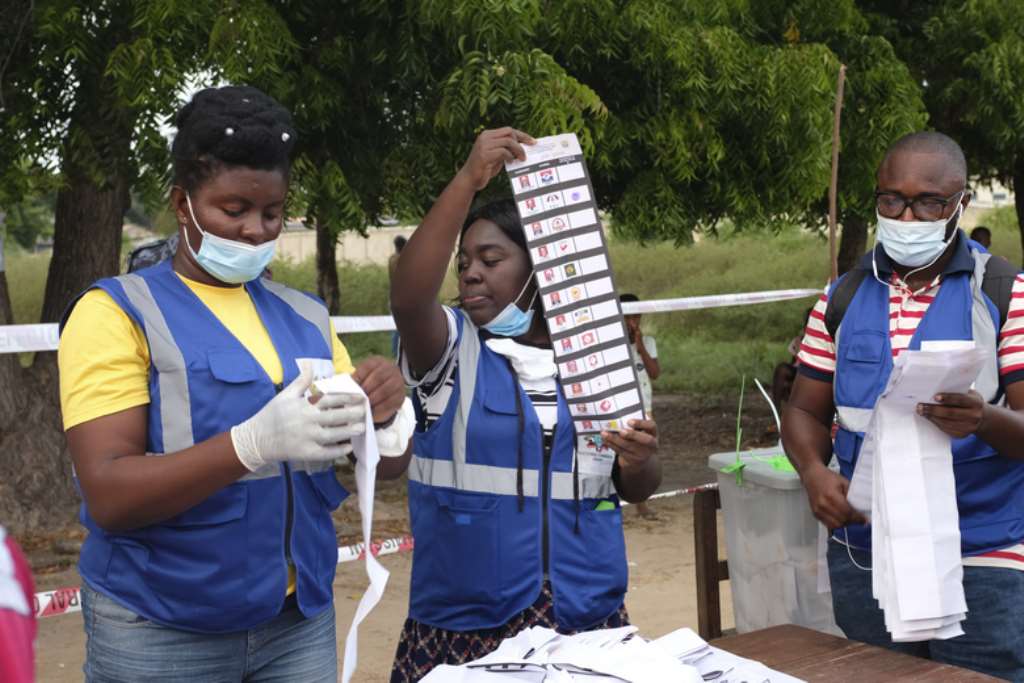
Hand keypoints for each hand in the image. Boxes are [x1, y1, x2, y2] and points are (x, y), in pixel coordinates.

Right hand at [231, 365, 365, 471]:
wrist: (256, 439)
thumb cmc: (272, 415)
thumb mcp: (285, 395)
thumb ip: (301, 381)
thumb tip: (310, 364)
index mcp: (304, 405)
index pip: (330, 399)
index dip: (347, 397)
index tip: (360, 397)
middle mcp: (307, 421)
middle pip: (335, 416)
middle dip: (352, 413)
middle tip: (365, 411)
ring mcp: (307, 438)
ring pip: (333, 434)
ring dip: (349, 431)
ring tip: (361, 428)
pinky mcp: (305, 453)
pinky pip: (326, 453)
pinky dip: (338, 450)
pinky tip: (348, 447)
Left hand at [353, 356, 405, 425]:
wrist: (384, 392)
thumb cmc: (368, 383)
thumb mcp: (362, 378)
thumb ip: (355, 381)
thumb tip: (346, 389)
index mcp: (378, 361)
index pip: (367, 366)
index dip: (358, 377)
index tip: (351, 388)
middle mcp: (391, 369)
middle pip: (378, 377)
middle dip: (366, 389)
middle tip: (357, 398)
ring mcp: (398, 382)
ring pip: (385, 390)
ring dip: (372, 399)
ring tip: (363, 406)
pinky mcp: (401, 396)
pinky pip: (390, 402)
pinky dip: (379, 408)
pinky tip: (371, 412)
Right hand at [456, 127, 534, 190]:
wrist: (469, 180)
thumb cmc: (484, 169)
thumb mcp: (496, 157)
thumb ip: (506, 150)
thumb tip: (522, 149)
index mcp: (487, 135)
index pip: (508, 130)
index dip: (522, 135)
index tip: (532, 141)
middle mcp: (485, 137)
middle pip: (509, 132)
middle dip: (522, 140)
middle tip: (528, 152)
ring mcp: (484, 145)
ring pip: (508, 141)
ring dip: (518, 150)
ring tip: (521, 159)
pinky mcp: (484, 155)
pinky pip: (503, 152)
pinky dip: (509, 157)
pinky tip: (510, 162)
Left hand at [602, 419, 657, 469]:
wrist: (640, 460)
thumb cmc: (639, 439)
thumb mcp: (641, 431)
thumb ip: (636, 423)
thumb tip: (622, 411)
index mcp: (653, 433)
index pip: (652, 426)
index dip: (641, 423)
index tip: (629, 421)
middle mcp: (651, 445)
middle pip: (645, 440)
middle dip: (633, 435)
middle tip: (621, 431)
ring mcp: (642, 454)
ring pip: (629, 446)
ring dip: (615, 439)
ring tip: (604, 433)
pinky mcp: (632, 460)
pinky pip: (620, 451)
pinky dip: (611, 444)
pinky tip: (605, 439)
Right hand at [801, 464, 865, 529]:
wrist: (812, 475)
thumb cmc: (826, 477)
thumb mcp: (843, 482)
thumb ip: (852, 495)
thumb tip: (861, 507)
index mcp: (831, 495)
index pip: (847, 512)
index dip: (858, 518)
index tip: (864, 520)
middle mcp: (823, 505)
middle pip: (842, 520)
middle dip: (853, 521)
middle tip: (860, 519)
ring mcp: (817, 510)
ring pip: (835, 525)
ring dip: (844, 524)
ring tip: (850, 519)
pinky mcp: (815, 513)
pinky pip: (828, 524)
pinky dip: (836, 524)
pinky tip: (841, 518)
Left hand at [917, 390, 986, 438]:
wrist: (981, 417)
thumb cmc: (969, 401)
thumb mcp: (968, 394)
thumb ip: (956, 391)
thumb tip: (935, 389)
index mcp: (976, 403)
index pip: (961, 400)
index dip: (948, 398)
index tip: (934, 397)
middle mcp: (974, 416)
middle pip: (951, 413)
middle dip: (933, 409)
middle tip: (920, 406)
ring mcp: (969, 427)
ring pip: (946, 422)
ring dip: (931, 417)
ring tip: (921, 411)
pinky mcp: (962, 435)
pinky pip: (946, 429)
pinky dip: (935, 422)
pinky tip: (928, 417)